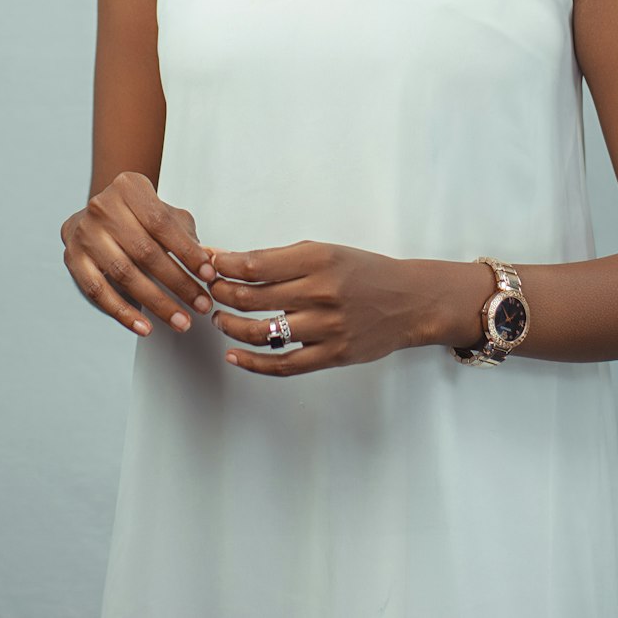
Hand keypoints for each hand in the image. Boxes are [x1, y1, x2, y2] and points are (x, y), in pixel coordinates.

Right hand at [60, 172, 217, 335]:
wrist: (97, 215)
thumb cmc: (137, 215)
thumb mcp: (163, 213)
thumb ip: (185, 234)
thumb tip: (209, 261)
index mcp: (128, 187)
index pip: (162, 223)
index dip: (188, 252)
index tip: (208, 274)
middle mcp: (103, 207)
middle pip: (145, 251)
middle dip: (178, 283)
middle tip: (200, 303)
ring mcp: (85, 234)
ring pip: (125, 274)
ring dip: (157, 303)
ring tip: (180, 320)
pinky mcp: (73, 259)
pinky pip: (99, 292)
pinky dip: (124, 313)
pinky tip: (145, 325)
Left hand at [207, 240, 426, 375]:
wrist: (409, 301)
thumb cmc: (363, 272)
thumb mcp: (326, 252)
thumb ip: (282, 259)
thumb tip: (232, 260)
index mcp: (318, 260)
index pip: (257, 265)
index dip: (224, 266)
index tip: (208, 264)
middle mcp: (322, 292)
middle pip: (253, 298)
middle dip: (221, 294)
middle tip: (208, 291)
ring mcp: (328, 327)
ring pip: (263, 332)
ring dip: (231, 326)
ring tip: (219, 319)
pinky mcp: (332, 355)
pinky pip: (283, 365)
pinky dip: (253, 363)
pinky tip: (234, 355)